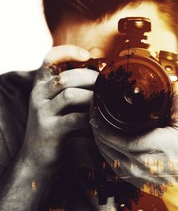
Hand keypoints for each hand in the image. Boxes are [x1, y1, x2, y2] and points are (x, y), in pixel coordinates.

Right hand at [20, 45, 98, 173]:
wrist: (37, 158)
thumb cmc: (56, 128)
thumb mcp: (61, 105)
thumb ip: (75, 90)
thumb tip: (103, 78)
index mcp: (41, 85)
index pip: (49, 58)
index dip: (67, 52)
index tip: (87, 54)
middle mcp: (38, 95)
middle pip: (65, 77)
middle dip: (90, 78)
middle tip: (107, 84)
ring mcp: (42, 112)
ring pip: (69, 95)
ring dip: (92, 97)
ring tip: (105, 102)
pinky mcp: (49, 130)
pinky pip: (74, 119)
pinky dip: (91, 117)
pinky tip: (99, 120)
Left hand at [90, 81, 177, 210]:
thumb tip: (174, 84)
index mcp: (150, 146)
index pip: (115, 135)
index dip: (101, 121)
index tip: (97, 106)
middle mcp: (137, 161)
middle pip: (104, 141)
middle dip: (96, 123)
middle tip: (94, 107)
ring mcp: (130, 171)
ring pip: (104, 151)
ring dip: (97, 135)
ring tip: (96, 119)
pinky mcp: (128, 177)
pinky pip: (108, 160)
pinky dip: (103, 146)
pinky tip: (103, 137)